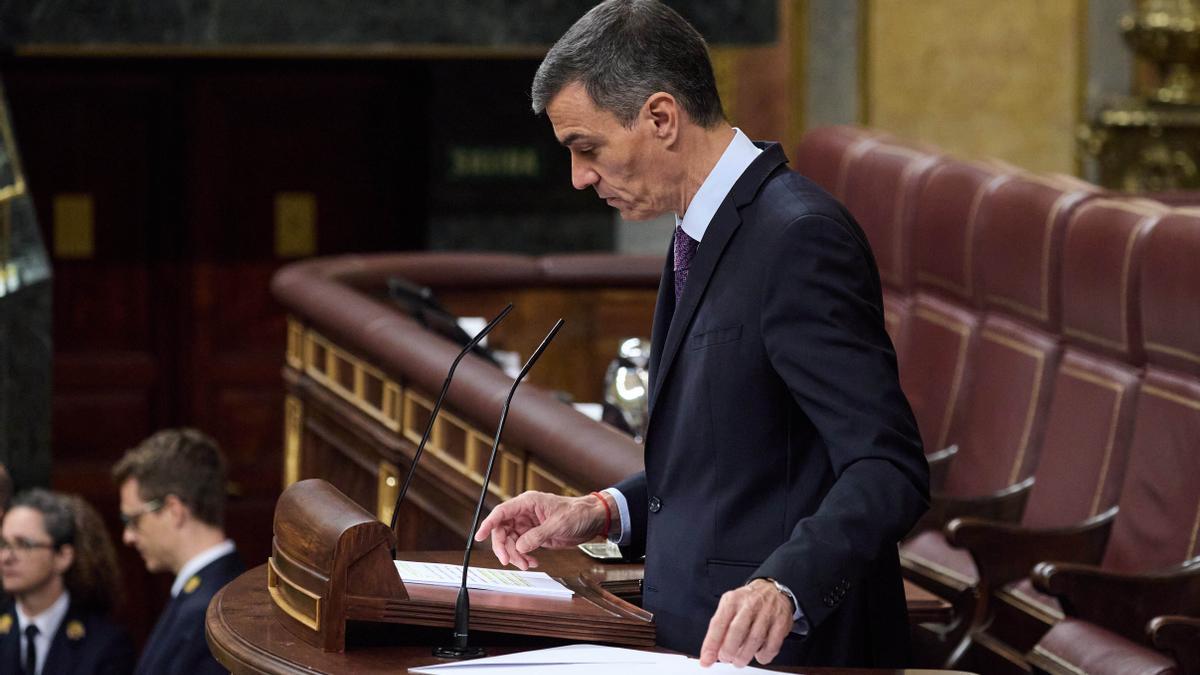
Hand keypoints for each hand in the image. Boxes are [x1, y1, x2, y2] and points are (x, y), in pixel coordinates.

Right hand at [474, 491, 606, 569]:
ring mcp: (528, 525)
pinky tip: (532, 561)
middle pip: (502, 530)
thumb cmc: (577, 513)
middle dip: (504, 547)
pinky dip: (523, 556)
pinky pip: (520, 547)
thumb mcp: (558, 524)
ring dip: (515, 555)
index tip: (479, 536)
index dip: (488, 524)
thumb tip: (519, 546)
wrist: (592, 520)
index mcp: (528, 503)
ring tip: (526, 564)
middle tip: (509, 561)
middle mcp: (525, 513)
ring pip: (511, 541)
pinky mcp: (534, 535)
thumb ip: (537, 535)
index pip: (501, 512)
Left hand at [699, 578, 794, 666]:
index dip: (711, 644)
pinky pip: (772, 644)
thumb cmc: (747, 602)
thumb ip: (718, 628)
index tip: (706, 659)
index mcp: (732, 600)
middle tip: (726, 658)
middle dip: (729, 650)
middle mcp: (749, 604)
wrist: (771, 589)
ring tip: (739, 661)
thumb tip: (708, 653)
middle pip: (737, 631)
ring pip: (754, 639)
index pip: (718, 624)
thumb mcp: (729, 607)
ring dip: (745, 655)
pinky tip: (759, 655)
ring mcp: (767, 613)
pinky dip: (764, 655)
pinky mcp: (781, 622)